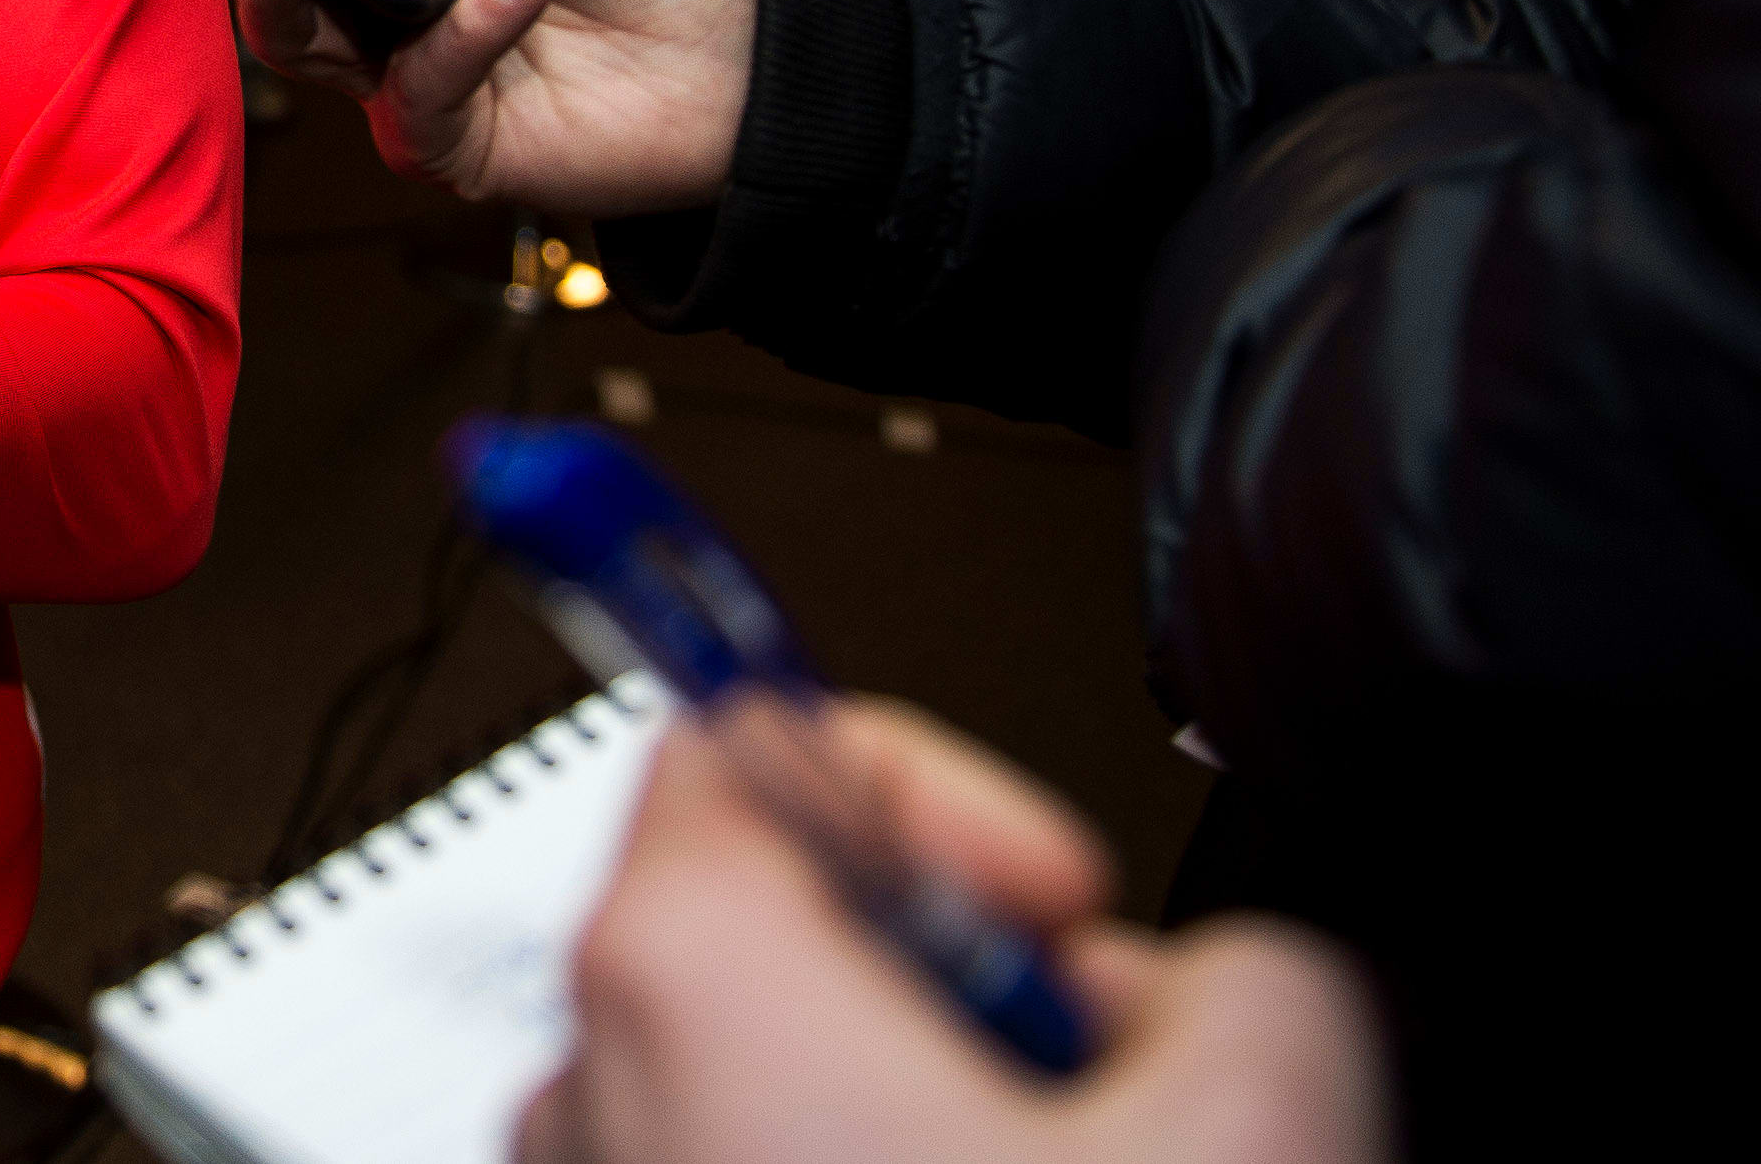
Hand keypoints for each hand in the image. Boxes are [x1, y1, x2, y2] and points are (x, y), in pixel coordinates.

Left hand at [525, 700, 1383, 1163]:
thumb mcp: (1256, 1119)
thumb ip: (1253, 966)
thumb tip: (1230, 985)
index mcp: (679, 964)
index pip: (746, 727)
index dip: (943, 787)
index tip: (1047, 882)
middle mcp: (592, 1070)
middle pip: (792, 914)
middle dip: (975, 971)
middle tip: (1100, 1071)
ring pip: (796, 1070)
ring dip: (950, 1102)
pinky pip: (768, 1163)